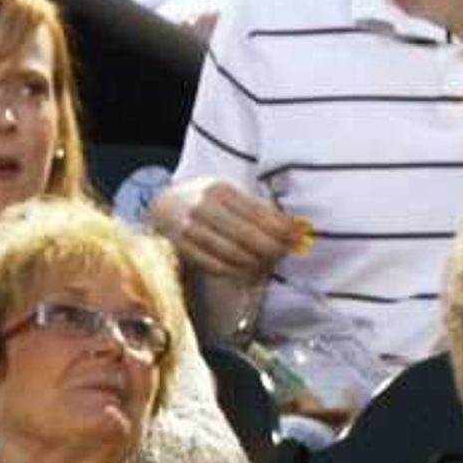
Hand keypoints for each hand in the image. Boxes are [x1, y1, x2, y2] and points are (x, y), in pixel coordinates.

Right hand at [148, 176, 306, 284]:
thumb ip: (258, 208)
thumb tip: (294, 227)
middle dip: (272, 248)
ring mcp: (189, 231)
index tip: (297, 237)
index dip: (282, 229)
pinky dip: (237, 272)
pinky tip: (250, 272)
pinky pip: (216, 266)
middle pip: (247, 236)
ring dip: (257, 263)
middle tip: (285, 253)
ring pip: (233, 254)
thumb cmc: (208, 199)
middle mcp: (202, 209)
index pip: (258, 213)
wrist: (164, 206)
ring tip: (270, 264)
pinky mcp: (182, 250)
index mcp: (220, 190)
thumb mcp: (230, 193)